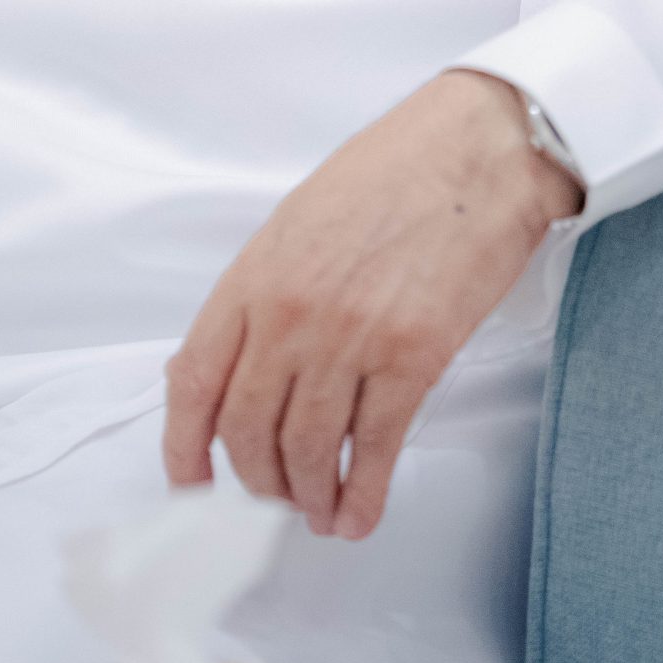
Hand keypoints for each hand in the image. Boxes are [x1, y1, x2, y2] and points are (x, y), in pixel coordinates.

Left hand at [162, 69, 579, 537]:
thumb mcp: (301, 218)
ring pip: (309, 451)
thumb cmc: (396, 170)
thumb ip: (264, 288)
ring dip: (309, 496)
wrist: (478, 148)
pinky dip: (363, 495)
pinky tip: (359, 513)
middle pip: (249, 432)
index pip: (194, 382)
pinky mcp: (413, 358)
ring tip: (319, 511)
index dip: (184, 448)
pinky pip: (376, 450)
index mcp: (255, 275)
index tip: (191, 483)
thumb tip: (242, 360)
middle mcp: (292, 314)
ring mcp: (351, 339)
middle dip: (257, 481)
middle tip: (274, 497)